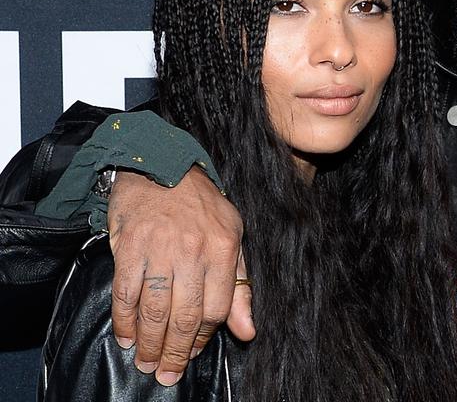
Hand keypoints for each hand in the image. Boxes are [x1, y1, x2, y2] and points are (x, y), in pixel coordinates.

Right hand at [106, 167, 254, 385]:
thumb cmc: (202, 206)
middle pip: (185, 315)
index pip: (217, 308)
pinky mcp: (129, 247)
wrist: (161, 165)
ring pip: (155, 309)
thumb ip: (240, 285)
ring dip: (150, 343)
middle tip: (166, 374)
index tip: (192, 354)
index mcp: (223, 249)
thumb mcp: (232, 238)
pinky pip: (126, 293)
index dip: (203, 337)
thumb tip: (247, 331)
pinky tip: (127, 338)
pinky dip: (125, 320)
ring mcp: (159, 249)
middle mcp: (193, 251)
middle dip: (175, 351)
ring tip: (146, 363)